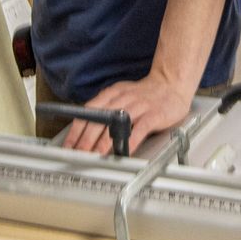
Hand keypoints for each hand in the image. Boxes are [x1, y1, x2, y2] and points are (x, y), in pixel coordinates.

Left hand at [67, 71, 196, 154]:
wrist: (171, 84)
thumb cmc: (145, 94)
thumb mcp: (121, 96)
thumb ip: (105, 109)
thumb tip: (86, 131)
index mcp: (112, 94)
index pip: (88, 111)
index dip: (76, 130)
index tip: (69, 145)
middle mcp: (123, 98)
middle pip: (99, 118)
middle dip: (86, 139)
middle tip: (79, 154)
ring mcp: (139, 106)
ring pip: (116, 123)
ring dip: (103, 141)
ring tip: (95, 155)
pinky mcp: (154, 115)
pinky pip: (139, 129)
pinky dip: (130, 141)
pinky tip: (122, 152)